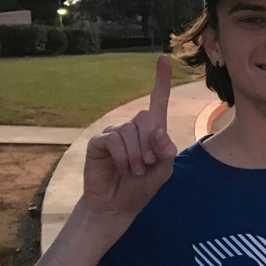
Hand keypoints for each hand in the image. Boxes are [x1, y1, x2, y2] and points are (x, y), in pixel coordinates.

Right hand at [83, 56, 177, 220]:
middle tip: (147, 166)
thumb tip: (159, 131)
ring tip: (135, 171)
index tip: (164, 59)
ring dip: (137, 155)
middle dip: (150, 144)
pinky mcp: (99, 143)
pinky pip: (113, 139)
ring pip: (130, 131)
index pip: (157, 101)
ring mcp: (114, 133)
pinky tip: (122, 168)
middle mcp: (132, 128)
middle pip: (146, 118)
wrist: (118, 206)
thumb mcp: (163, 171)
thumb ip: (166, 152)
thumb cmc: (141, 188)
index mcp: (151, 132)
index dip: (161, 81)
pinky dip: (122, 156)